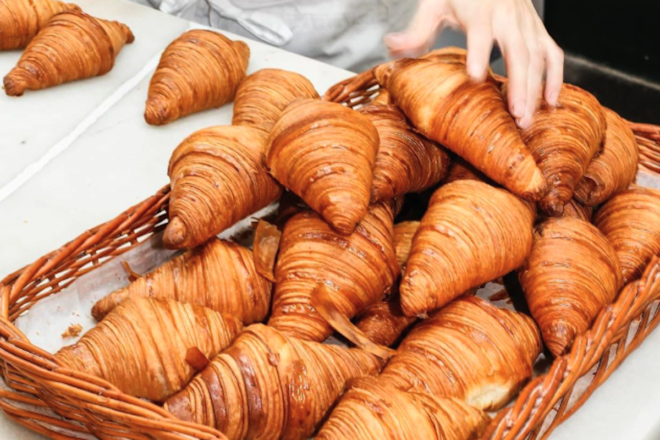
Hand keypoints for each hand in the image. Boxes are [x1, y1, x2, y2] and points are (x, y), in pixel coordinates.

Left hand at [384, 0, 563, 128]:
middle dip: (519, 86)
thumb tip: (391, 47)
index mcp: (480, 9)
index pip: (480, 32)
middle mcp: (508, 15)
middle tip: (515, 117)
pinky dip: (555, 77)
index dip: (479, 53)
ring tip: (527, 120)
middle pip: (518, 51)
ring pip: (538, 56)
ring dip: (536, 89)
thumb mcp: (434, 3)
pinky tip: (551, 102)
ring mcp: (526, 23)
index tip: (475, 77)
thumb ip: (416, 30)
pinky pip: (552, 53)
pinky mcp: (536, 29)